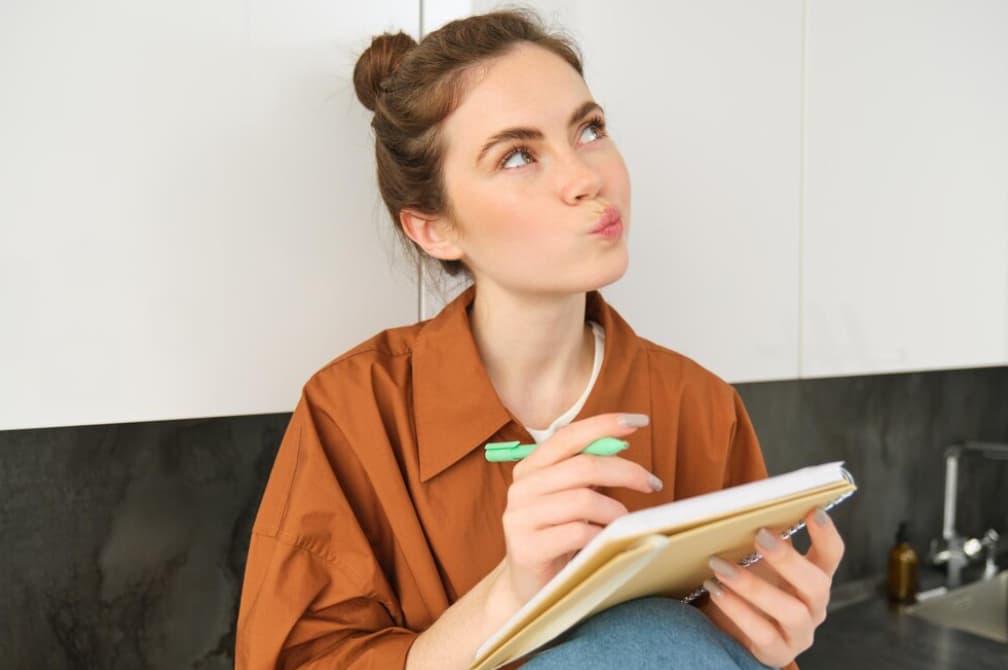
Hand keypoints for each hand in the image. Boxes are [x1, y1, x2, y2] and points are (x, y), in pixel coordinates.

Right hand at [496, 413, 661, 607]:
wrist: (528, 588)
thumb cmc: (557, 538)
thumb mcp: (568, 499)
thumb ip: (585, 472)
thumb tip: (620, 444)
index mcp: (531, 468)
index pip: (569, 435)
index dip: (604, 424)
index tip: (639, 421)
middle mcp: (522, 487)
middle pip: (584, 465)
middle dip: (626, 471)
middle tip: (652, 483)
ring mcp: (520, 517)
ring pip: (584, 500)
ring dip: (616, 511)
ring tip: (624, 524)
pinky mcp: (527, 548)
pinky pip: (578, 533)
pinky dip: (601, 535)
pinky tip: (607, 540)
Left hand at [701, 507, 844, 667]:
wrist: (731, 630)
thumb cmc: (749, 586)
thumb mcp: (757, 562)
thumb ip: (761, 540)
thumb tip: (746, 507)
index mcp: (814, 577)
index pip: (832, 555)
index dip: (826, 534)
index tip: (812, 511)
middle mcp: (814, 606)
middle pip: (817, 584)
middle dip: (788, 559)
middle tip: (759, 536)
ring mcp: (800, 633)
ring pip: (792, 611)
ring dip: (754, 586)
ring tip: (720, 567)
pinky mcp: (778, 653)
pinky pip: (763, 633)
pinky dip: (738, 611)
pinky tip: (716, 592)